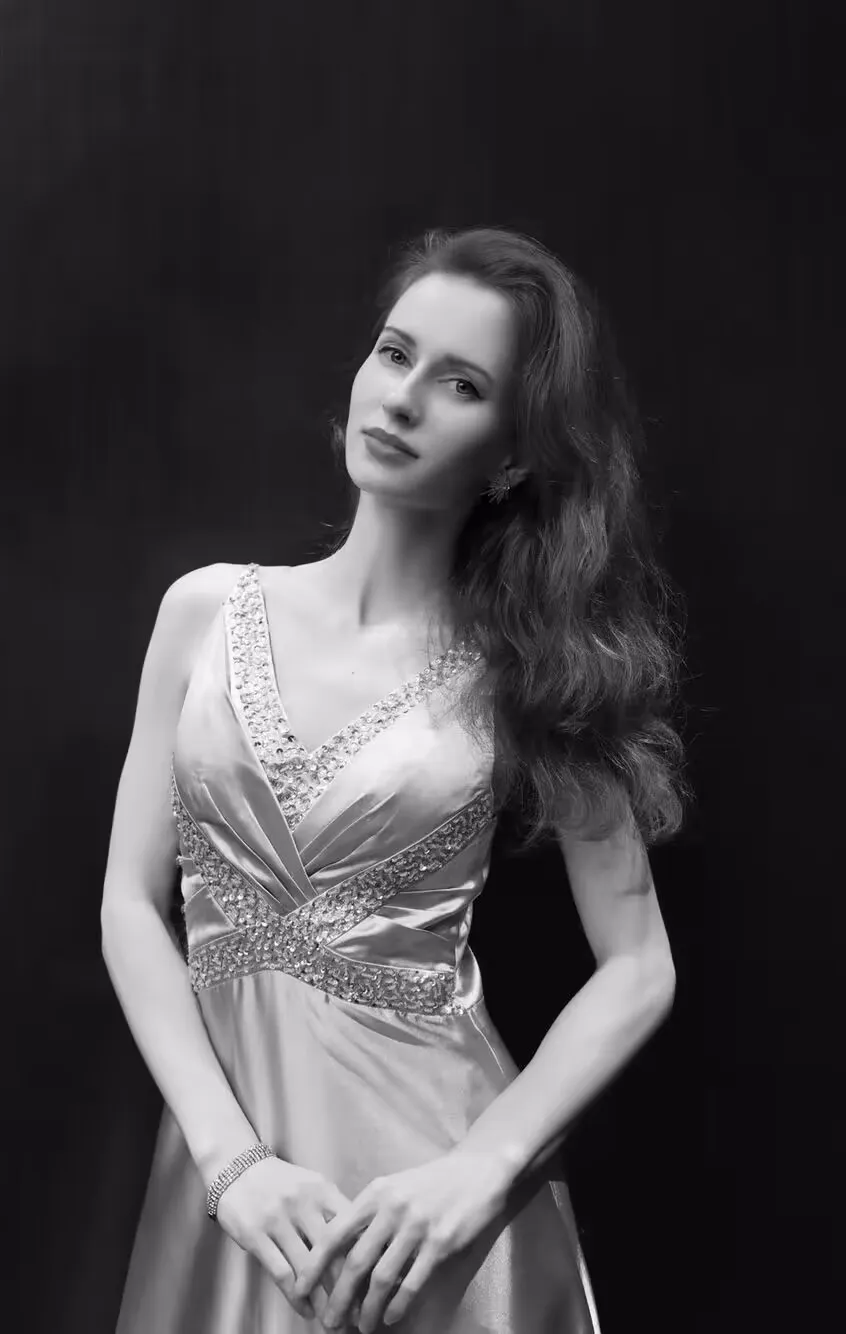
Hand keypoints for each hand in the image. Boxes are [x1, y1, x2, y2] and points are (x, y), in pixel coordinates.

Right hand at [214, 1156, 352, 1320]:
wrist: (236, 1166)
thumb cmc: (281, 1182)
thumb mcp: (312, 1186)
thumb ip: (333, 1211)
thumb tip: (364, 1245)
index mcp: (323, 1190)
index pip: (352, 1228)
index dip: (366, 1260)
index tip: (375, 1286)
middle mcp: (303, 1203)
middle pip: (334, 1252)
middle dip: (348, 1288)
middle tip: (359, 1314)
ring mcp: (278, 1219)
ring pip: (308, 1268)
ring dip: (323, 1300)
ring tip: (334, 1320)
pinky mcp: (255, 1234)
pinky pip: (281, 1272)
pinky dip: (297, 1297)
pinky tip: (307, 1311)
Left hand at [292, 1150, 510, 1331]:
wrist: (477, 1171)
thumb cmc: (430, 1182)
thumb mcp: (394, 1187)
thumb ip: (369, 1215)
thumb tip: (339, 1252)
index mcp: (376, 1193)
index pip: (335, 1232)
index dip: (315, 1264)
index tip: (300, 1288)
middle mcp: (392, 1208)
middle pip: (355, 1261)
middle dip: (338, 1297)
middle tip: (329, 1322)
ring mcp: (417, 1225)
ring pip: (382, 1277)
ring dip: (368, 1308)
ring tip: (362, 1327)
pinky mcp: (441, 1242)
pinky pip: (413, 1281)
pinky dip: (398, 1304)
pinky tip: (392, 1317)